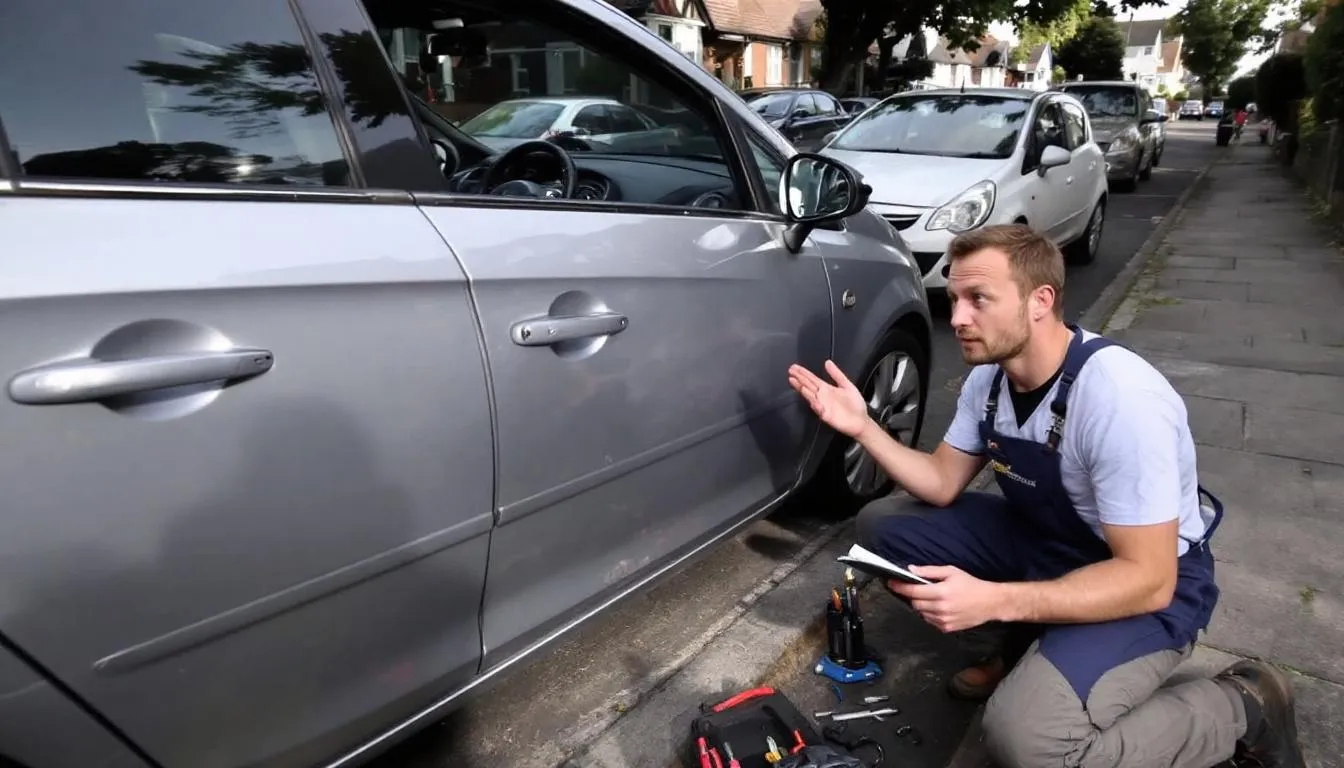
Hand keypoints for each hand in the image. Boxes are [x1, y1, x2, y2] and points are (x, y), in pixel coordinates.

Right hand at [787, 360, 869, 437]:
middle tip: (790, 371)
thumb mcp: (847, 385)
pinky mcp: (826, 415)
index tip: (794, 367)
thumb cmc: (855, 405)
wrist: (861, 421)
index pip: (812, 379)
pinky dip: (815, 405)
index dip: (803, 373)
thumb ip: (837, 374)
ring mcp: (822, 405)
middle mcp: (822, 396)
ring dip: (802, 389)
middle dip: (799, 378)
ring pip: (810, 395)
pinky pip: (819, 409)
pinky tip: (812, 400)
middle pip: (808, 385)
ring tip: (794, 381)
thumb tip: (827, 362)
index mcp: (827, 389)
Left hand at [887, 566, 1003, 632]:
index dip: (900, 587)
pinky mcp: (947, 628)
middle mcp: (941, 608)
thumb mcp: (951, 572)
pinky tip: (940, 607)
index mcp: (941, 592)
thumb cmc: (971, 585)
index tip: (892, 583)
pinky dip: (930, 613)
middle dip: (913, 596)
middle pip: (915, 603)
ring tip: (934, 598)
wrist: (990, 603)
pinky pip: (930, 620)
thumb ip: (929, 572)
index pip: (913, 592)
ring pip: (921, 613)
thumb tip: (911, 570)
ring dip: (922, 605)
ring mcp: (944, 620)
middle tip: (918, 589)